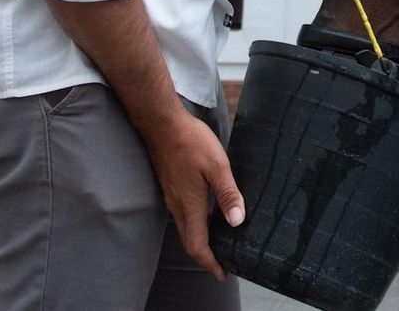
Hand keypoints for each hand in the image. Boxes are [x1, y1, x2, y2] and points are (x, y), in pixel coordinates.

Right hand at [147, 112, 244, 278]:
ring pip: (186, 229)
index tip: (222, 273)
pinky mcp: (171, 187)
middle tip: (224, 262)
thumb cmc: (190, 141)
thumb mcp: (217, 165)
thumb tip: (237, 221)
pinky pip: (183, 215)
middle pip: (190, 241)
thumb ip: (228, 193)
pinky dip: (197, 224)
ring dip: (202, 240)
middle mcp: (178, 206)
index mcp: (190, 205)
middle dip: (206, 256)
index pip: (197, 245)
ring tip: (220, 243)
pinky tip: (210, 215)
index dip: (210, 263)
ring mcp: (172, 197)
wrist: (162, 124)